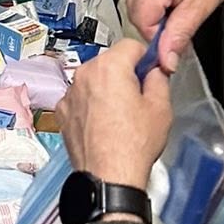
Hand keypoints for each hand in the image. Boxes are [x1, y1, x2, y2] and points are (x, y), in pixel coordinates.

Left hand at [59, 40, 172, 187]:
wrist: (109, 177)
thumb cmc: (132, 146)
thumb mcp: (161, 107)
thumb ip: (159, 78)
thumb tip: (154, 70)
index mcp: (110, 67)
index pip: (131, 45)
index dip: (145, 58)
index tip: (150, 70)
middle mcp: (85, 75)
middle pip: (110, 61)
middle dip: (125, 74)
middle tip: (138, 98)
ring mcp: (70, 93)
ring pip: (94, 80)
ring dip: (106, 89)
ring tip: (121, 116)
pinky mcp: (62, 111)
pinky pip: (80, 98)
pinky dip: (91, 105)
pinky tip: (104, 124)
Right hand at [125, 0, 223, 71]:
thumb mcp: (201, 6)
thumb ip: (180, 35)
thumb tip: (166, 60)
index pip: (142, 23)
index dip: (159, 37)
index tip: (173, 42)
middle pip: (136, 14)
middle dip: (156, 24)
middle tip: (180, 19)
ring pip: (134, 3)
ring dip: (153, 12)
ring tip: (177, 3)